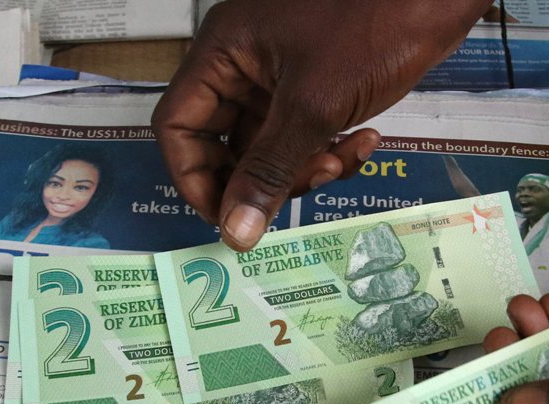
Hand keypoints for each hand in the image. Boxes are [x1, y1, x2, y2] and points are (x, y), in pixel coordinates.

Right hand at [152, 0, 490, 250]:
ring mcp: (280, 76)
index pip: (178, 126)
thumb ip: (269, 172)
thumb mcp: (314, 107)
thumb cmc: (371, 25)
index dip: (195, 178)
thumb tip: (234, 233)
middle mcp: (242, 64)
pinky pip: (305, 137)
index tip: (228, 218)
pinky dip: (330, 150)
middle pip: (223, 143)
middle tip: (299, 189)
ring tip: (338, 161)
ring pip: (270, 148)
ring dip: (303, 169)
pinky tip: (366, 142)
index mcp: (222, 53)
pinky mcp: (317, 87)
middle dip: (262, 178)